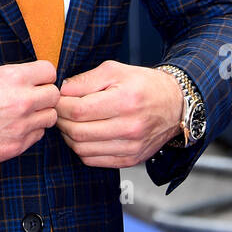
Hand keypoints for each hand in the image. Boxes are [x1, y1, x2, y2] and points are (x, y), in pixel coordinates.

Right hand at [0, 60, 60, 167]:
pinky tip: (14, 128)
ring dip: (40, 115)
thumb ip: (8, 76)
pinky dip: (30, 132)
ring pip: (50, 118)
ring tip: (24, 115)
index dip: (44, 75)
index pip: (49, 71)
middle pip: (55, 95)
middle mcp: (21, 101)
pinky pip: (37, 136)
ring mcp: (20, 125)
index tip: (38, 80)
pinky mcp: (15, 146)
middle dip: (46, 96)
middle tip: (34, 98)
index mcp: (12, 78)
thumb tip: (24, 77)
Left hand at [56, 60, 184, 167]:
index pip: (78, 110)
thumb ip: (86, 80)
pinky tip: (83, 135)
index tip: (56, 99)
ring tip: (70, 122)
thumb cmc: (144, 84)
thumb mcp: (115, 70)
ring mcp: (131, 147)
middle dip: (61, 121)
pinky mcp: (130, 159)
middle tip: (59, 111)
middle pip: (78, 132)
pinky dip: (81, 149)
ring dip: (68, 136)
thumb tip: (62, 91)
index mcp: (125, 101)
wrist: (175, 105)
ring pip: (82, 149)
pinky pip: (93, 160)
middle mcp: (130, 127)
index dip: (60, 105)